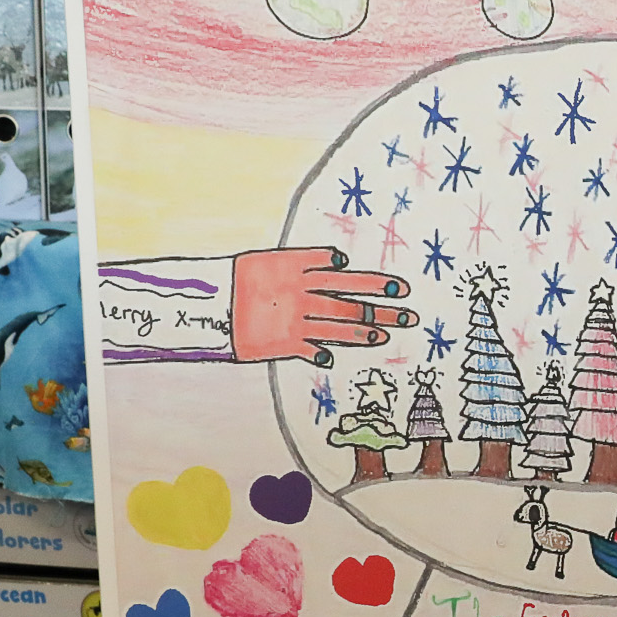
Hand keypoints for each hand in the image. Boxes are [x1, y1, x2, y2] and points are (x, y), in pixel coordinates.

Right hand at [232, 247, 417, 365]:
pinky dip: (326, 352)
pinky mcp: (285, 342)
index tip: (397, 287)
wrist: (207, 302)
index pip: (344, 275)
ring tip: (384, 335)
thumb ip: (305, 263)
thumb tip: (340, 262)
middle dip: (384, 309)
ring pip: (340, 327)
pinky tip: (334, 355)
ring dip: (365, 332)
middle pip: (351, 302)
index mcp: (297, 269)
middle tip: (409, 313)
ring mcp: (296, 319)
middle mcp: (302, 293)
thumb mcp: (269, 261)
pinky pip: (313, 349)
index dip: (373, 281)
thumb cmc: (237, 278)